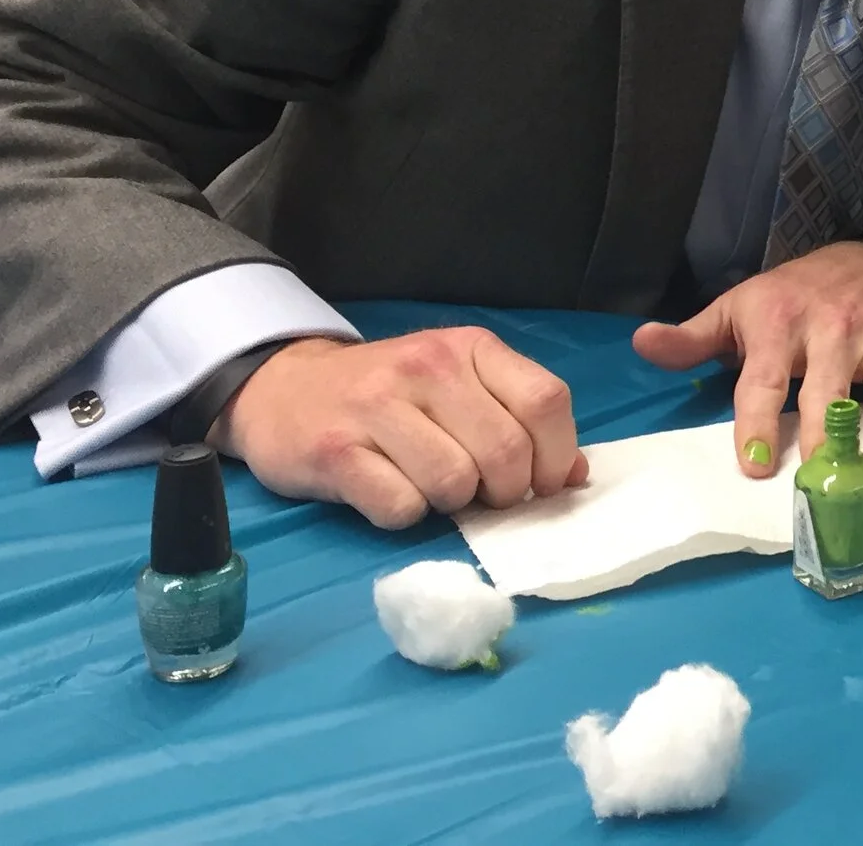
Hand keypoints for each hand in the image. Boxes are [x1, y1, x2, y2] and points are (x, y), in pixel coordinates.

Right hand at [214, 329, 587, 530]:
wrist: (285, 390)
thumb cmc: (390, 397)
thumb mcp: (461, 388)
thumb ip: (519, 420)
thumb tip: (577, 476)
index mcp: (471, 347)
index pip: (546, 401)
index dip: (557, 456)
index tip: (543, 484)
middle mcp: (428, 366)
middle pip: (505, 451)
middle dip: (505, 491)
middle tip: (482, 495)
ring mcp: (378, 406)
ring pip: (455, 483)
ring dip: (452, 504)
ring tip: (430, 487)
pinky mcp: (336, 451)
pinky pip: (401, 508)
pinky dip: (405, 516)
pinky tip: (390, 492)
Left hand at [631, 241, 862, 478]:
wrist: (860, 253)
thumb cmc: (790, 296)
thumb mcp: (737, 308)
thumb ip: (692, 337)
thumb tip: (642, 343)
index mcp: (780, 326)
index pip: (763, 380)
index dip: (758, 420)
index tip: (756, 461)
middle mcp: (831, 330)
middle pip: (829, 387)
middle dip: (829, 430)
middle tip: (829, 473)